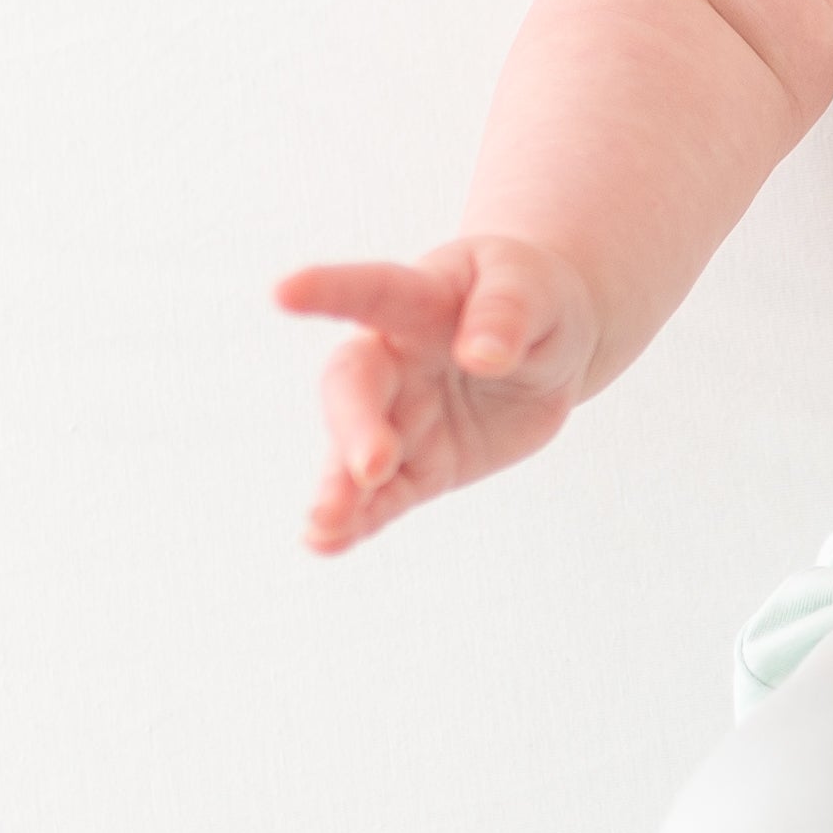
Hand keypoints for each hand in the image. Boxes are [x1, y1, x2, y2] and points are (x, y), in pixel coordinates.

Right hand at [275, 235, 600, 551]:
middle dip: (354, 426)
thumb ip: (506, 314)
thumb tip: (481, 354)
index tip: (284, 290)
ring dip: (340, 489)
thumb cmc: (532, 297)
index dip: (328, 289)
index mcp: (420, 301)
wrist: (549, 341)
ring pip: (356, 455)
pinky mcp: (422, 466)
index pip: (374, 291)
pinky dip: (358, 521)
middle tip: (371, 465)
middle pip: (356, 388)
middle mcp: (396, 361)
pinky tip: (328, 543)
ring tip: (324, 525)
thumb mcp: (533, 289)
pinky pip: (385, 497)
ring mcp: (403, 417)